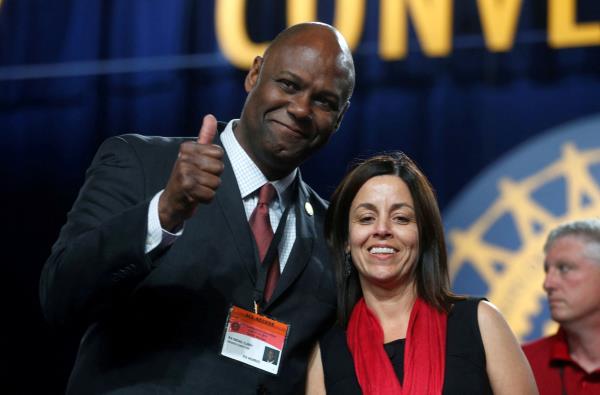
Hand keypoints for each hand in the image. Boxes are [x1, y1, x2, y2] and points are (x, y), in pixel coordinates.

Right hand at [159, 114, 223, 230]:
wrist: (171, 201)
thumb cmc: (187, 176)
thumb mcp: (195, 155)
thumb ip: (204, 136)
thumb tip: (210, 116)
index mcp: (187, 147)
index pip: (219, 153)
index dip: (214, 163)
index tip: (201, 167)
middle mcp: (184, 157)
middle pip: (219, 167)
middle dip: (213, 177)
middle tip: (199, 179)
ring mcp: (184, 172)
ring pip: (216, 182)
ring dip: (209, 189)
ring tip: (197, 187)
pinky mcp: (187, 187)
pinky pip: (211, 194)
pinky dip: (206, 199)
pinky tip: (195, 196)